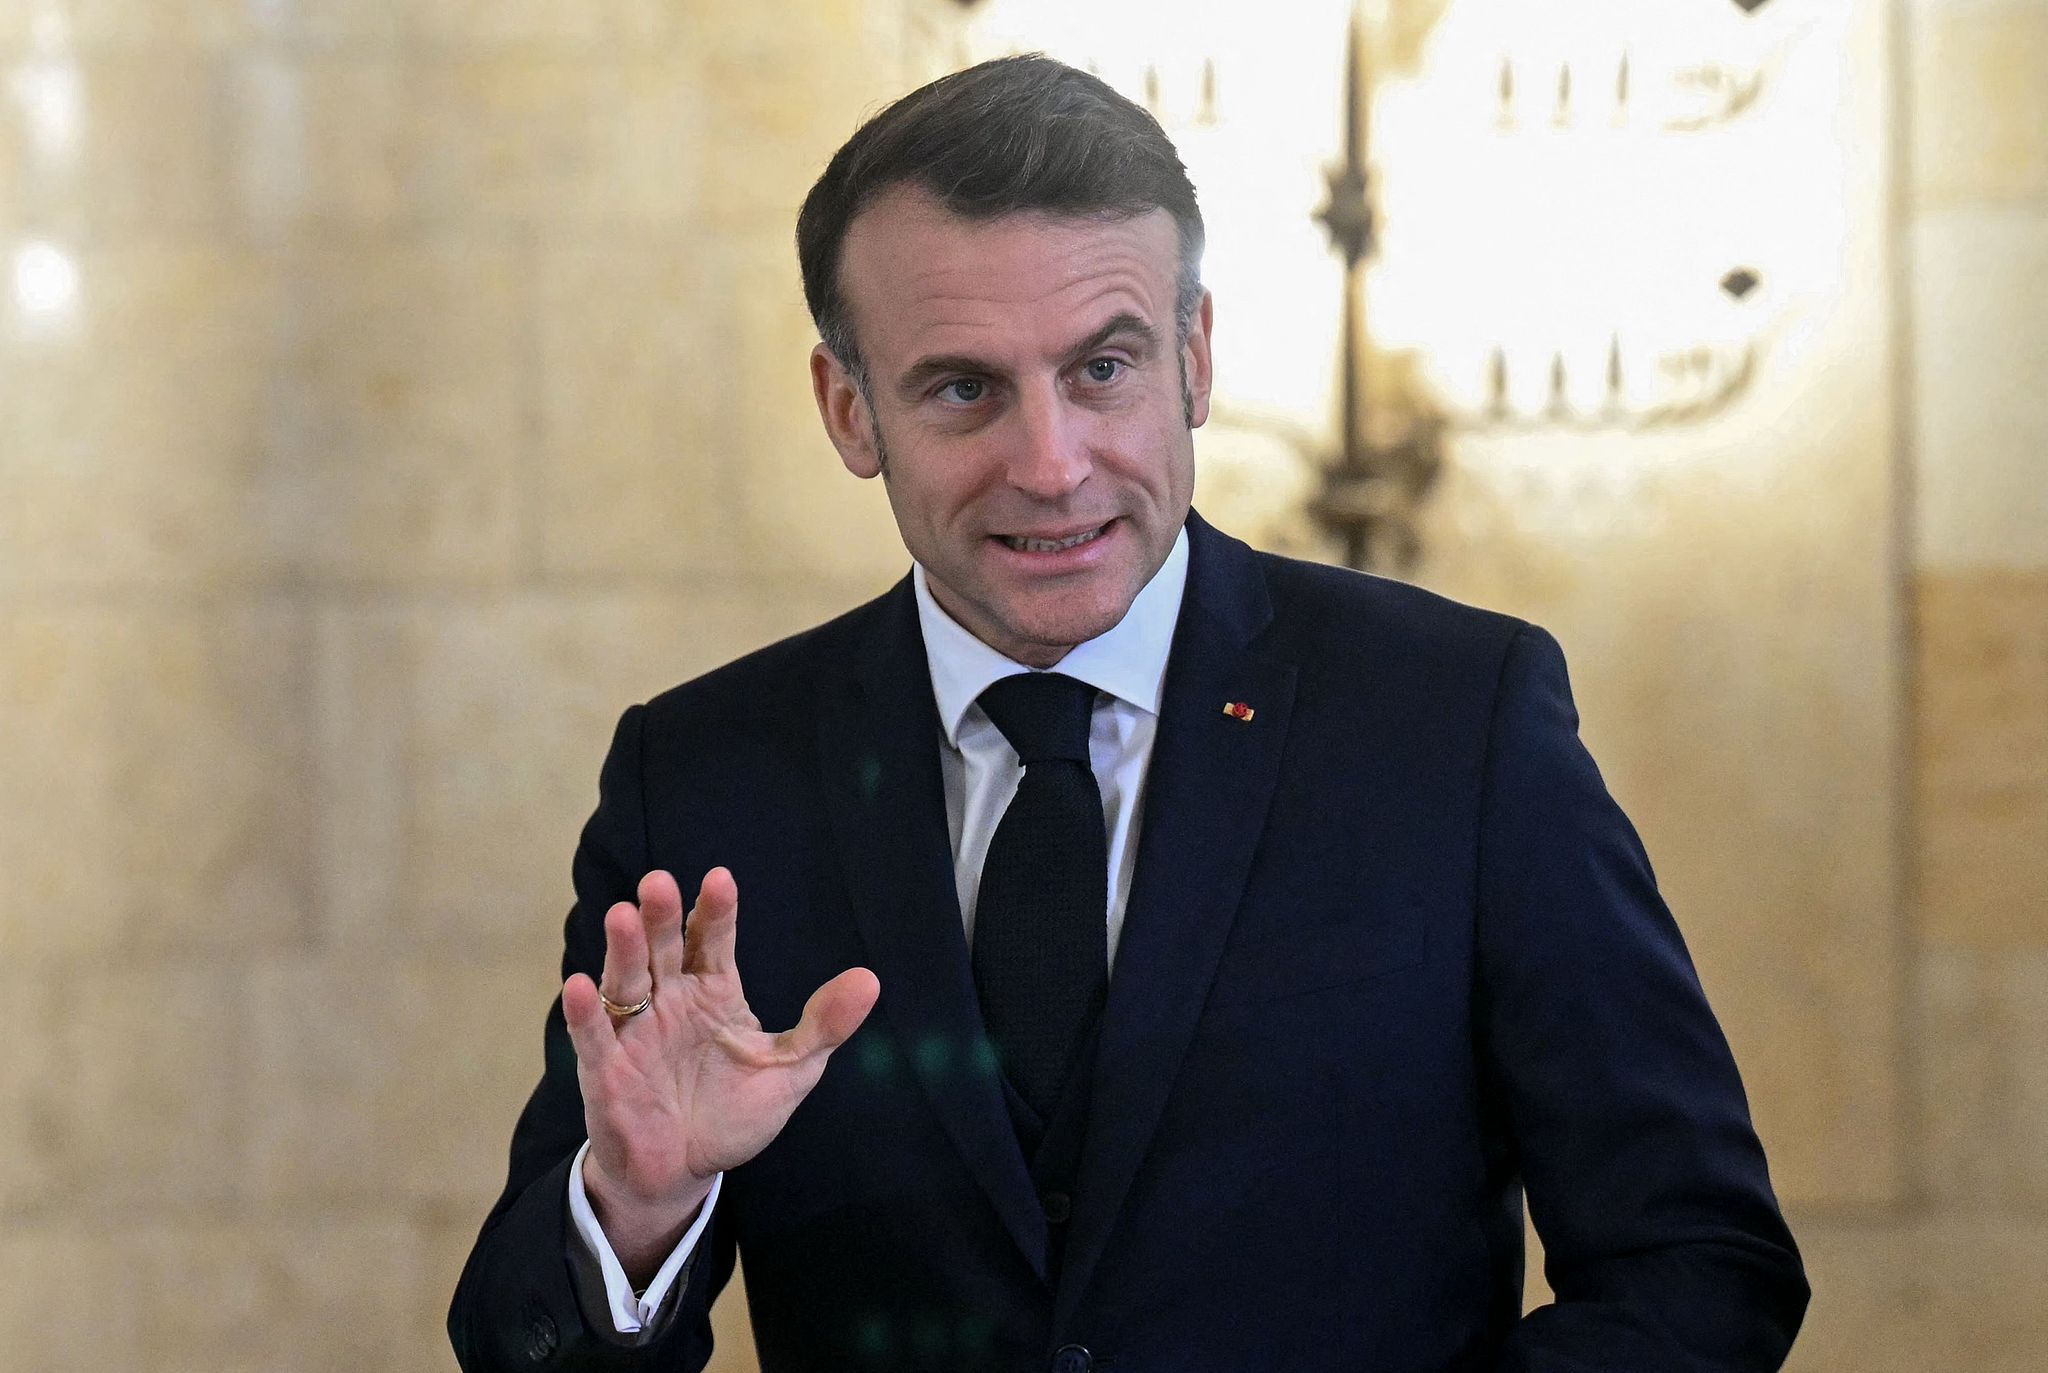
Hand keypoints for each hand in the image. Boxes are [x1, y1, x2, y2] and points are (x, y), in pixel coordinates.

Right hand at [562, 867, 879, 1277]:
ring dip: (623, 949)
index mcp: (713, 992)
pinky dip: (583, 1012)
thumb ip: (824, 1026)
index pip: (712, 941)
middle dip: (661, 916)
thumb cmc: (731, 1113)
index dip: (715, 911)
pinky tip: (580, 985)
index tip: (720, 879)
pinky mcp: (605, 1070)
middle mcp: (669, 1000)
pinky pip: (593, 1036)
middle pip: (663, 949)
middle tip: (660, 882)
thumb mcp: (790, 1070)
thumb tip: (870, 980)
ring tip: (623, 916)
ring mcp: (633, 1032)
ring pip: (625, 981)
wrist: (683, 1172)